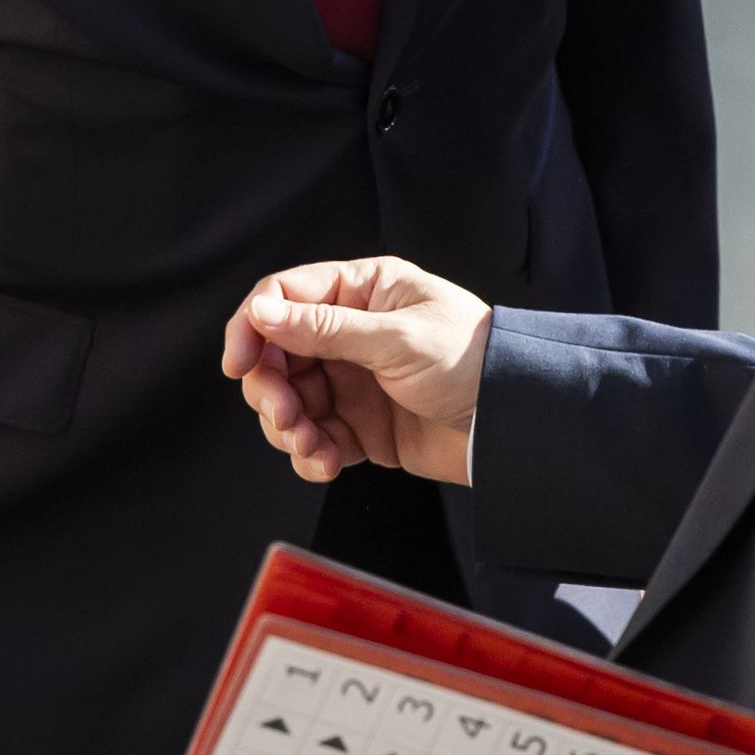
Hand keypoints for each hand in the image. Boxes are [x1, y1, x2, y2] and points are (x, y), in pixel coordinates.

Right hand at [220, 257, 490, 485]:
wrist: (514, 423)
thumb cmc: (472, 361)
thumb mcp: (397, 339)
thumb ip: (326, 329)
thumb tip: (262, 313)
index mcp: (361, 291)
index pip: (283, 296)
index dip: (252, 327)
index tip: (239, 364)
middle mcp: (350, 332)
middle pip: (277, 355)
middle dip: (271, 390)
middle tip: (286, 417)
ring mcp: (352, 380)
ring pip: (289, 401)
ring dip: (288, 428)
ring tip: (311, 447)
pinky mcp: (359, 426)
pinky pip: (314, 438)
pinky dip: (311, 454)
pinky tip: (327, 463)